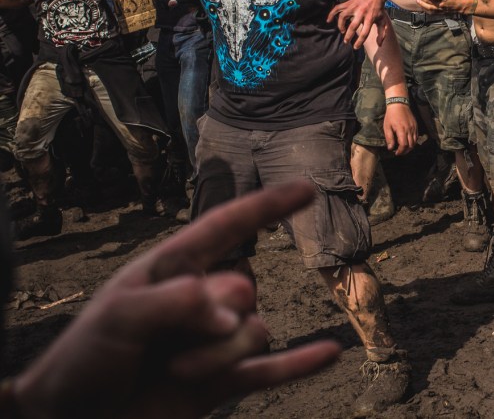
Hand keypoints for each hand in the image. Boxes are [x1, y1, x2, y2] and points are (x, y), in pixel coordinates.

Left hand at [10, 182, 339, 418]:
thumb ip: (176, 302)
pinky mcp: (223, 383)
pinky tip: (332, 353)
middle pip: (245, 290)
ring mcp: (215, 342)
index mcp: (173, 270)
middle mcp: (201, 300)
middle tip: (171, 346)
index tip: (307, 189)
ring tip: (177, 372)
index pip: (228, 228)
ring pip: (254, 334)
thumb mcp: (118, 317)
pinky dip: (302, 363)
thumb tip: (234, 309)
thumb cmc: (82, 362)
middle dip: (215, 319)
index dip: (268, 207)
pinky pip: (272, 371)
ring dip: (219, 357)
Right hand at [327, 0, 387, 48]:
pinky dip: (331, 13)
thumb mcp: (383, 20)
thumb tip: (379, 44)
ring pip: (343, 17)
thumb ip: (382, 33)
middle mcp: (361, 13)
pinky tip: (328, 20)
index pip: (365, 33)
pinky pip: (337, 8)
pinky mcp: (348, 3)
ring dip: (341, 25)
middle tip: (346, 41)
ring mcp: (354, 7)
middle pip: (353, 26)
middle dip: (348, 36)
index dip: (359, 42)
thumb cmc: (379, 9)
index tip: (355, 47)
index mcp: (370, 18)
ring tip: (342, 31)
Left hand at [383, 103, 416, 154]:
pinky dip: (413, 142)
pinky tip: (408, 142)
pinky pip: (416, 137)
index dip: (400, 151)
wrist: (399, 104)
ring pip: (414, 142)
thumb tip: (391, 148)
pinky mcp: (416, 126)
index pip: (403, 145)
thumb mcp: (387, 127)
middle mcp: (409, 130)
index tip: (396, 153)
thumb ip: (389, 138)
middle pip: (410, 145)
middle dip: (405, 151)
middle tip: (400, 152)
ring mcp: (414, 128)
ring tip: (404, 149)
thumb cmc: (391, 116)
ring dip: (410, 148)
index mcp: (401, 130)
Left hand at [415, 0, 469, 12]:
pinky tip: (422, 7)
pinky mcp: (440, 12)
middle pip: (428, 2)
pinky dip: (426, 10)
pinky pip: (431, 12)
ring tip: (417, 1)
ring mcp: (440, 10)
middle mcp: (440, 5)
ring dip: (422, 4)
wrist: (460, 5)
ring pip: (429, 8)